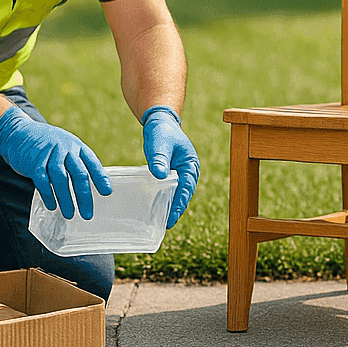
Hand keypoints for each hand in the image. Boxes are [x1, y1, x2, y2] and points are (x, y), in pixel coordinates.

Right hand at [0, 107, 110, 219]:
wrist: (18, 132)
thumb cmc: (47, 145)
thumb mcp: (65, 148)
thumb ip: (76, 163)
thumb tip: (88, 189)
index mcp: (76, 146)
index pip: (92, 162)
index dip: (100, 178)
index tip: (107, 192)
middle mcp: (65, 148)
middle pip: (79, 173)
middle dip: (84, 196)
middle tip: (87, 214)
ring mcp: (49, 154)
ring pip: (61, 179)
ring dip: (66, 199)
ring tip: (70, 214)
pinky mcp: (34, 162)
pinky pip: (42, 181)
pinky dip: (48, 195)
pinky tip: (52, 206)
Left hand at [142, 105, 199, 227]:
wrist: (160, 121)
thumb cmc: (161, 131)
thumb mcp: (159, 143)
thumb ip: (159, 158)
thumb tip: (160, 175)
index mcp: (190, 165)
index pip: (185, 189)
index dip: (178, 205)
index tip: (170, 220)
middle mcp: (189, 170)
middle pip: (184, 194)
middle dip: (176, 209)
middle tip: (166, 225)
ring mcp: (181, 172)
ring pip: (178, 193)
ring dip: (171, 205)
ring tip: (161, 221)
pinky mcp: (173, 173)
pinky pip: (171, 188)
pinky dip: (166, 198)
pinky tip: (157, 207)